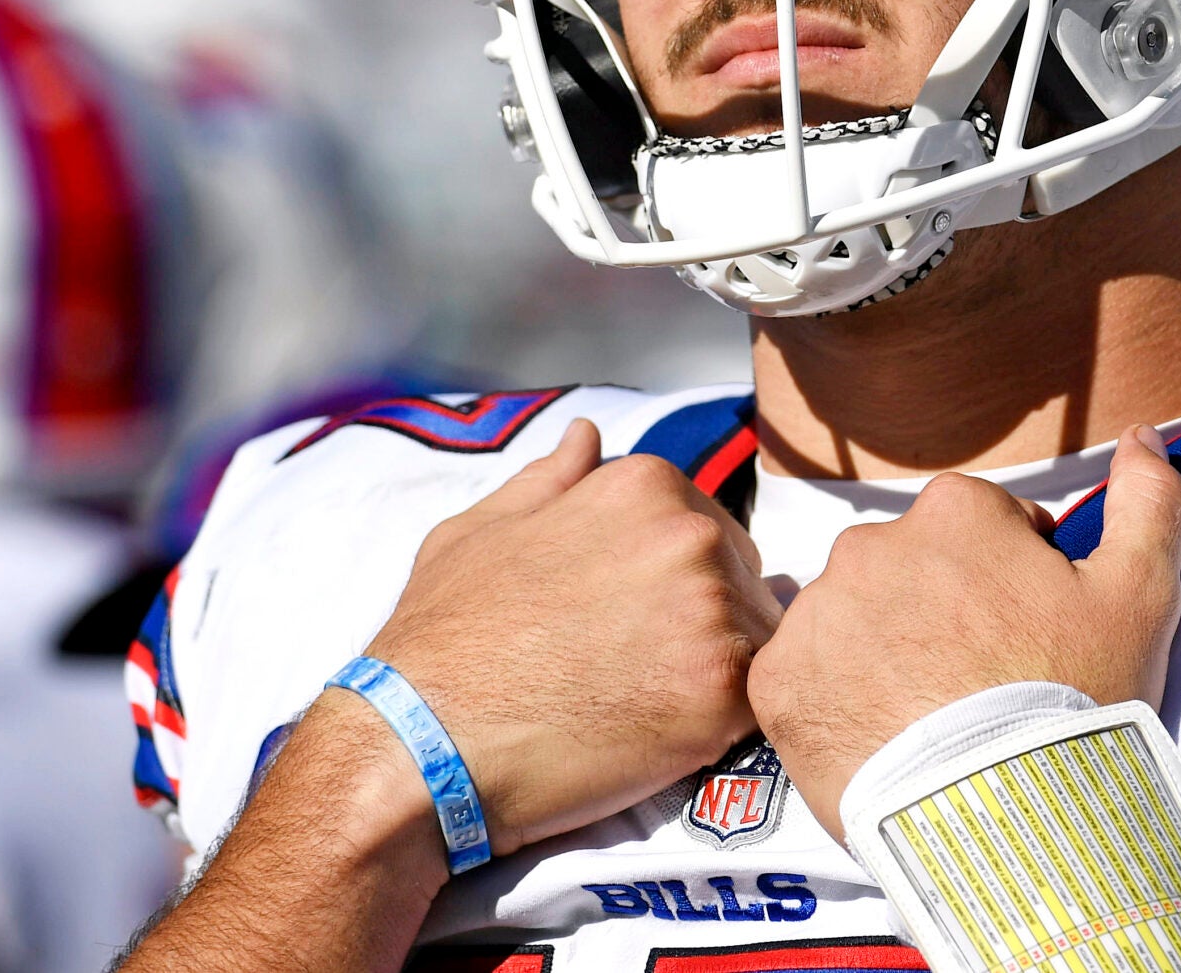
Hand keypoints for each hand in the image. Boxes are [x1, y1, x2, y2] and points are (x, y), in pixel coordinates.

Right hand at [350, 418, 783, 856]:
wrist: (423, 744)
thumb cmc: (443, 639)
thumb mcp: (481, 531)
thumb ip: (549, 481)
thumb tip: (586, 436)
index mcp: (643, 485)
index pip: (706, 526)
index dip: (672, 581)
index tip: (629, 621)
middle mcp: (691, 534)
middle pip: (742, 579)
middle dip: (705, 620)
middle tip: (635, 670)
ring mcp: (713, 611)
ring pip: (756, 641)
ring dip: (718, 673)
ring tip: (644, 707)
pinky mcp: (725, 693)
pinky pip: (757, 703)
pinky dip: (723, 724)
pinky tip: (663, 738)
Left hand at [749, 424, 1180, 837]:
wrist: (1004, 817)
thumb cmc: (1075, 700)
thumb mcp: (1139, 595)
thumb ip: (1147, 502)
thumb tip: (1145, 437)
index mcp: (955, 511)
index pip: (979, 527)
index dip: (1011, 580)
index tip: (1028, 635)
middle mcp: (873, 543)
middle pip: (910, 568)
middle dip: (940, 611)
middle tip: (979, 683)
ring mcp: (819, 612)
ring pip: (854, 618)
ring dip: (883, 651)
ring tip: (930, 719)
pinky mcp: (778, 680)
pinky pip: (803, 674)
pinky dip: (832, 699)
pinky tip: (879, 737)